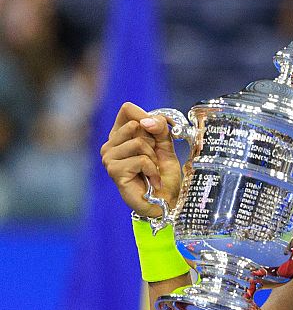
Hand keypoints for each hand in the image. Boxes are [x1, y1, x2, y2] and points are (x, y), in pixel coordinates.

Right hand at [100, 102, 181, 216]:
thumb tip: (147, 121)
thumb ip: (159, 128)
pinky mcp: (114, 171)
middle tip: (154, 159)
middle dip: (153, 142)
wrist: (165, 201)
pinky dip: (153, 170)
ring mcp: (109, 158)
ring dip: (153, 158)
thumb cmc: (163, 174)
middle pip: (136, 124)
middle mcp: (111, 144)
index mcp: (121, 134)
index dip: (146, 116)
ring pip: (139, 143)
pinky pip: (141, 160)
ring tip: (152, 171)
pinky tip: (151, 181)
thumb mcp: (165, 145)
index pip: (127, 109)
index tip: (156, 131)